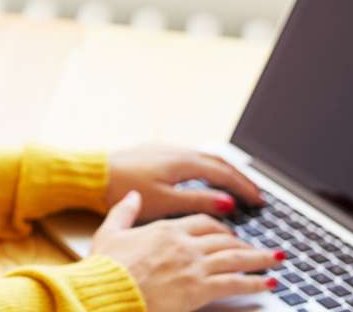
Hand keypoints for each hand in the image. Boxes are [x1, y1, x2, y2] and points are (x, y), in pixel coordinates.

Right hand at [91, 190, 284, 311]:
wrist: (110, 289)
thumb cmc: (107, 266)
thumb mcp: (110, 231)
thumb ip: (124, 211)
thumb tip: (133, 195)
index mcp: (166, 229)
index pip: (202, 222)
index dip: (220, 227)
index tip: (229, 232)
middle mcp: (184, 244)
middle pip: (224, 239)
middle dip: (245, 243)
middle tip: (259, 247)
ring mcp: (194, 265)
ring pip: (235, 258)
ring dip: (260, 259)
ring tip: (277, 259)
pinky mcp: (200, 288)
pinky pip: (235, 283)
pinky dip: (256, 283)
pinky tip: (269, 283)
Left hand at [104, 143, 264, 221]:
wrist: (92, 175)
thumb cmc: (123, 188)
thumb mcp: (165, 202)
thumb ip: (198, 202)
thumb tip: (229, 203)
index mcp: (183, 161)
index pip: (223, 172)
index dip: (244, 187)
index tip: (260, 201)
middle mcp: (177, 150)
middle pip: (217, 161)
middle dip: (239, 178)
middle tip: (256, 194)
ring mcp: (165, 149)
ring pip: (204, 157)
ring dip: (223, 172)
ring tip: (236, 187)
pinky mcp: (154, 152)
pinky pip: (190, 158)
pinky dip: (206, 168)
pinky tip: (204, 179)